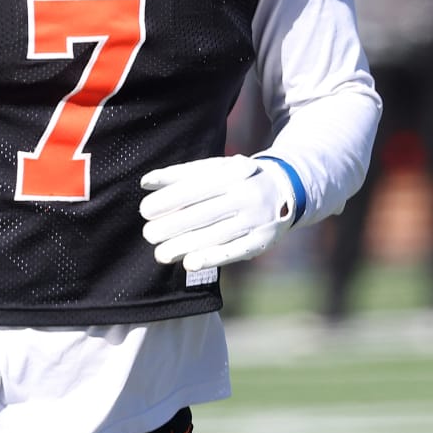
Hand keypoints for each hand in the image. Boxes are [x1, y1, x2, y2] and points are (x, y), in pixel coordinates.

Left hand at [139, 154, 296, 271]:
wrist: (286, 188)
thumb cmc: (237, 179)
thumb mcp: (214, 169)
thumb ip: (180, 175)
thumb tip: (146, 182)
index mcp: (232, 174)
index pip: (196, 188)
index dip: (169, 200)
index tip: (145, 210)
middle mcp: (245, 196)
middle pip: (204, 213)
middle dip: (173, 225)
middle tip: (148, 234)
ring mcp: (255, 219)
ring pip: (216, 235)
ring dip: (186, 246)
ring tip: (160, 254)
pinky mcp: (261, 241)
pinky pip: (234, 251)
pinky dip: (211, 258)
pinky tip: (189, 263)